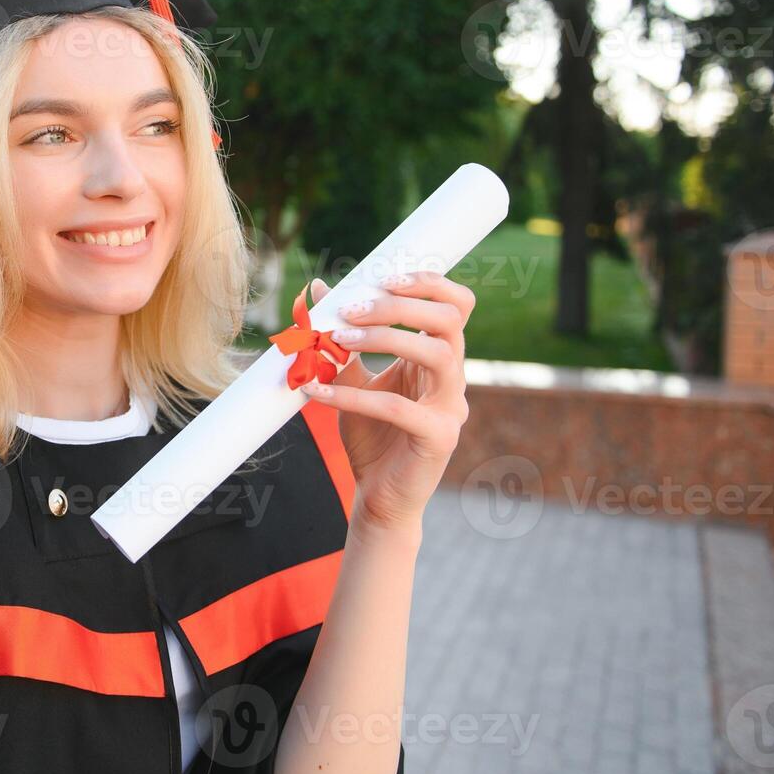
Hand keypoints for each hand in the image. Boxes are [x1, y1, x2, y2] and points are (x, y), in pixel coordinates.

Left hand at [300, 272, 474, 538]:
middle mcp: (453, 378)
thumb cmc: (371, 434)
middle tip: (350, 309)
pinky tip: (316, 392)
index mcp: (439, 357)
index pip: (456, 305)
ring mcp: (451, 408)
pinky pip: (399, 408)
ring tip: (338, 339)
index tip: (382, 277)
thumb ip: (340, 336)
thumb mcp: (351, 377)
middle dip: (399, 306)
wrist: (378, 497)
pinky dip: (353, 396)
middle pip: (449, 321)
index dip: (428, 283)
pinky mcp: (438, 438)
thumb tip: (317, 288)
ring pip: (438, 355)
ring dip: (384, 338)